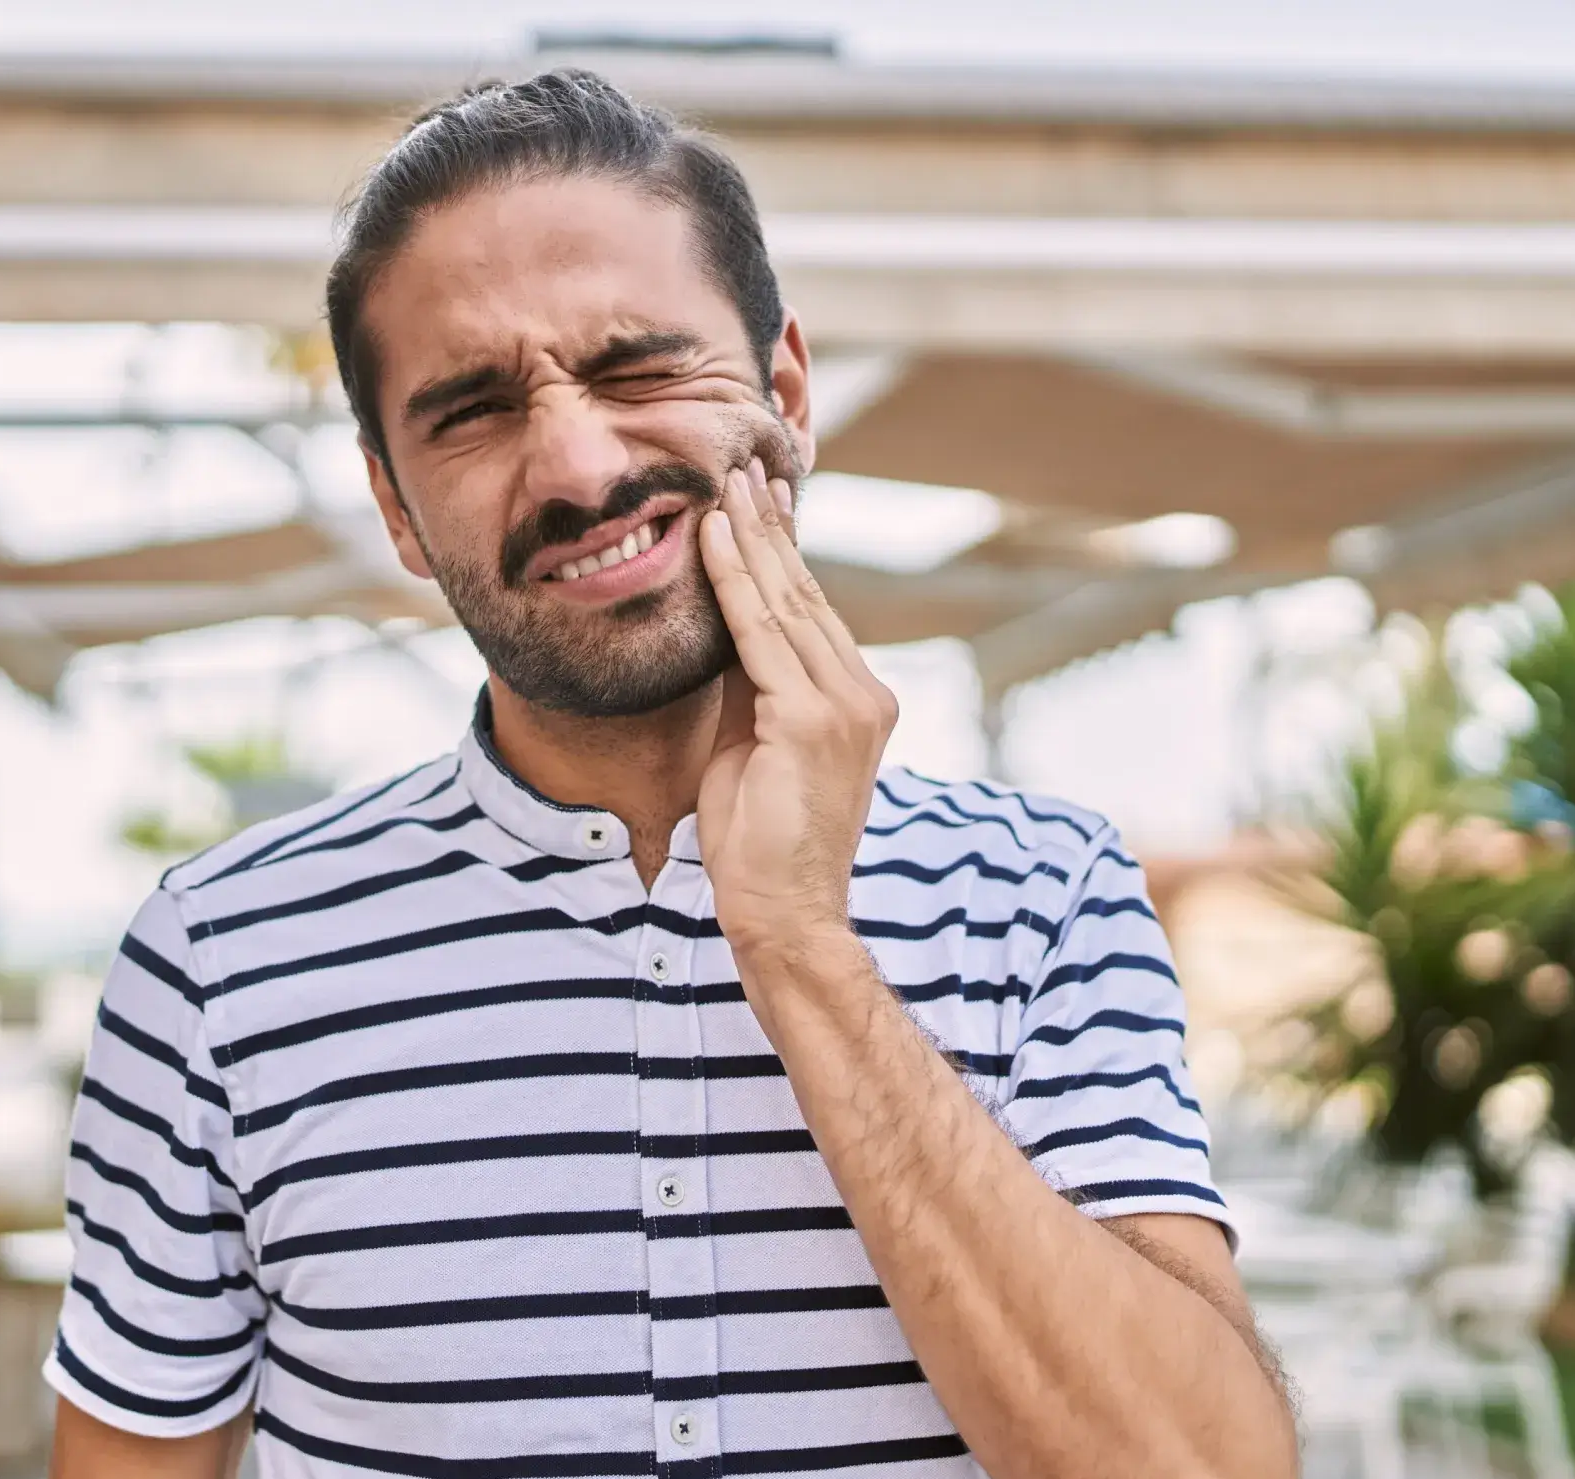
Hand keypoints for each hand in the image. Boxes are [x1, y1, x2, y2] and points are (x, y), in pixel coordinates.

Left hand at [695, 457, 897, 959]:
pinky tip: (711, 537)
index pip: (812, 613)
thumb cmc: (760, 844)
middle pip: (805, 595)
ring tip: (723, 484)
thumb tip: (724, 631)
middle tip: (743, 469)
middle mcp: (863, 694)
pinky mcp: (810, 719)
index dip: (782, 555)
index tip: (761, 503)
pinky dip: (732, 580)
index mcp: (857, 701)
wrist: (783, 913)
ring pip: (785, 603)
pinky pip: (759, 633)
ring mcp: (844, 706)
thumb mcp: (752, 746)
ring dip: (749, 538)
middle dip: (769, 529)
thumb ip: (749, 688)